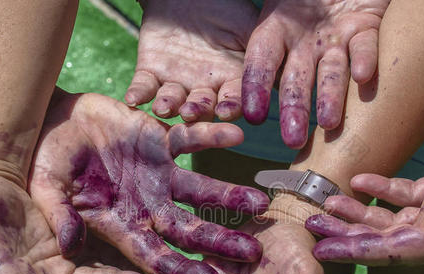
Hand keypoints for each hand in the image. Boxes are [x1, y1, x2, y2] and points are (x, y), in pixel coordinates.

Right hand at [29, 92, 268, 273]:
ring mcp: (158, 174)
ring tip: (261, 203)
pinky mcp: (162, 141)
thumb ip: (59, 215)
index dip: (180, 268)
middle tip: (253, 252)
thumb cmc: (45, 159)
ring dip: (229, 196)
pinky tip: (238, 134)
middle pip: (189, 229)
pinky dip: (212, 135)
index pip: (155, 253)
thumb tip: (68, 247)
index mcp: (121, 223)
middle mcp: (147, 204)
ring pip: (201, 190)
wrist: (55, 119)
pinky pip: (191, 138)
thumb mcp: (45, 188)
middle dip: (220, 242)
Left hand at [124, 0, 257, 121]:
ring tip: (165, 107)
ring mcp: (177, 83)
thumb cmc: (226, 8)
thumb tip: (290, 74)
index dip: (229, 106)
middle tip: (192, 114)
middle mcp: (204, 89)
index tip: (225, 110)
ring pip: (172, 101)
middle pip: (201, 107)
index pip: (232, 100)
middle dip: (197, 111)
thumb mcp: (250, 28)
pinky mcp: (150, 73)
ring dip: (169, 106)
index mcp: (230, 82)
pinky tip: (133, 99)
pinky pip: (143, 87)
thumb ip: (264, 54)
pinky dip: (138, 93)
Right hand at [242, 0, 389, 147]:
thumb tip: (256, 51)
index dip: (256, 88)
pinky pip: (366, 45)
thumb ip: (271, 21)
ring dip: (330, 98)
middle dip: (295, 110)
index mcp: (275, 30)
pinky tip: (363, 76)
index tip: (254, 116)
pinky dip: (365, 59)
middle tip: (294, 140)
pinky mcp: (366, 28)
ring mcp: (335, 38)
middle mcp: (304, 42)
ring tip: (329, 123)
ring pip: (332, 72)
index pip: (261, 63)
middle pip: (296, 81)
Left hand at [306, 107, 423, 264]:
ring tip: (324, 203)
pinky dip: (381, 187)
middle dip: (345, 235)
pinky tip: (359, 177)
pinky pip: (405, 193)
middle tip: (309, 226)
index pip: (396, 251)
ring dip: (356, 212)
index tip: (323, 250)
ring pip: (390, 217)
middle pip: (384, 238)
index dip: (358, 252)